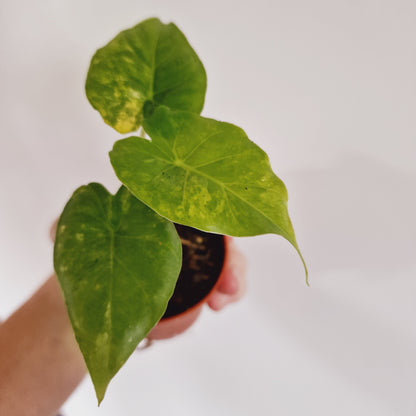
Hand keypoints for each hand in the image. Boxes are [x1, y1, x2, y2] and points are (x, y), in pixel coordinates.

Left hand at [51, 221, 246, 310]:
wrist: (87, 303)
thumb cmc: (85, 263)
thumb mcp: (73, 241)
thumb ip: (67, 228)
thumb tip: (59, 227)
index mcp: (158, 215)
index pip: (193, 204)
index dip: (212, 213)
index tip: (218, 237)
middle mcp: (179, 236)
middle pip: (217, 238)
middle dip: (231, 257)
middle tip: (229, 283)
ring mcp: (189, 264)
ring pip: (223, 264)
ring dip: (233, 279)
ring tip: (223, 300)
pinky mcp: (190, 291)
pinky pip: (216, 289)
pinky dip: (224, 295)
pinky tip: (216, 306)